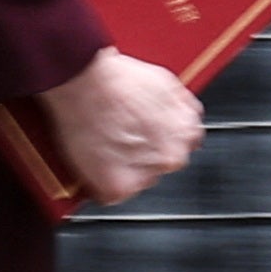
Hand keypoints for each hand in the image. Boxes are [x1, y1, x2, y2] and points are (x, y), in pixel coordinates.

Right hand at [37, 47, 204, 205]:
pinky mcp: (117, 187)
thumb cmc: (115, 77)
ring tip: (106, 143)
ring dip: (124, 167)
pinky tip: (96, 159)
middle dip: (143, 154)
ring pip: (137, 179)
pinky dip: (102, 181)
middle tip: (121, 136)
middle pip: (159, 164)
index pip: (181, 145)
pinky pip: (111, 194)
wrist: (84, 80)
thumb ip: (180, 106)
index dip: (159, 138)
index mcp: (186, 131)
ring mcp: (145, 174)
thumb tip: (184, 115)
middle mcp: (171, 156)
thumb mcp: (164, 81)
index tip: (146, 135)